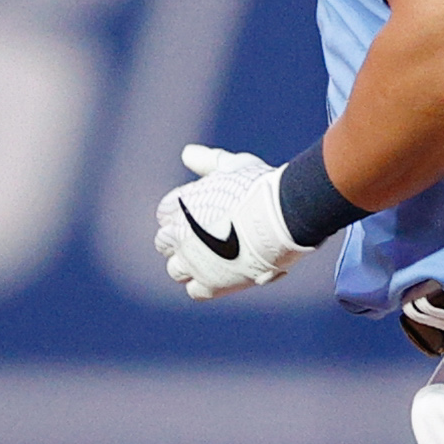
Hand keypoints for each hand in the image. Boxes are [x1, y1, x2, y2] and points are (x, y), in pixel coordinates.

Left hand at [155, 143, 312, 299]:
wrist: (279, 218)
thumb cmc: (259, 187)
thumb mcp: (232, 165)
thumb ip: (207, 162)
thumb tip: (187, 153)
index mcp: (179, 204)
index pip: (164, 213)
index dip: (179, 215)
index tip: (198, 216)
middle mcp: (178, 235)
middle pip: (164, 243)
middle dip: (180, 241)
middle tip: (204, 238)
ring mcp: (192, 261)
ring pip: (175, 270)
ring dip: (189, 265)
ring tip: (213, 259)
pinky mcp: (210, 284)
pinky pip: (195, 290)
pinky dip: (204, 284)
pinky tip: (221, 274)